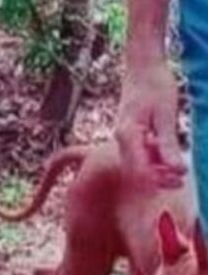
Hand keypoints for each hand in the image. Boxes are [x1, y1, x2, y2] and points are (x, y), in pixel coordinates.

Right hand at [115, 62, 186, 188]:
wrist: (143, 66)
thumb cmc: (156, 85)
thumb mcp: (166, 115)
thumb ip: (168, 144)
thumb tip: (177, 170)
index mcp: (128, 135)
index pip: (139, 170)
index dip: (159, 179)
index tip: (180, 179)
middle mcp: (122, 139)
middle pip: (136, 170)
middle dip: (158, 178)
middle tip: (181, 180)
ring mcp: (124, 136)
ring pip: (137, 163)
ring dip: (156, 168)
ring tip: (178, 167)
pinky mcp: (129, 133)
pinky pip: (139, 153)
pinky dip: (153, 157)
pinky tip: (168, 152)